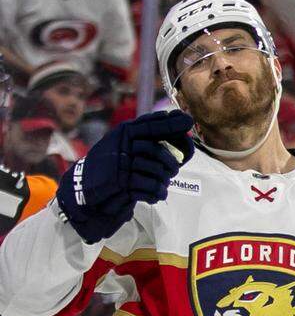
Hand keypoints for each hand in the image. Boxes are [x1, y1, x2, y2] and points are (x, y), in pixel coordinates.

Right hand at [55, 111, 194, 243]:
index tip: (188, 120)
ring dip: (164, 180)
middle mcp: (121, 145)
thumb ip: (152, 136)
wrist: (85, 188)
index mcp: (124, 133)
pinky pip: (150, 187)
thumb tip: (182, 123)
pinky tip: (157, 194)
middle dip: (171, 162)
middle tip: (174, 169)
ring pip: (156, 170)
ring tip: (162, 184)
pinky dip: (157, 192)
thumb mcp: (129, 146)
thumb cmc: (113, 166)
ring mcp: (119, 164)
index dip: (170, 124)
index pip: (150, 124)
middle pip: (156, 150)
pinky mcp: (119, 183)